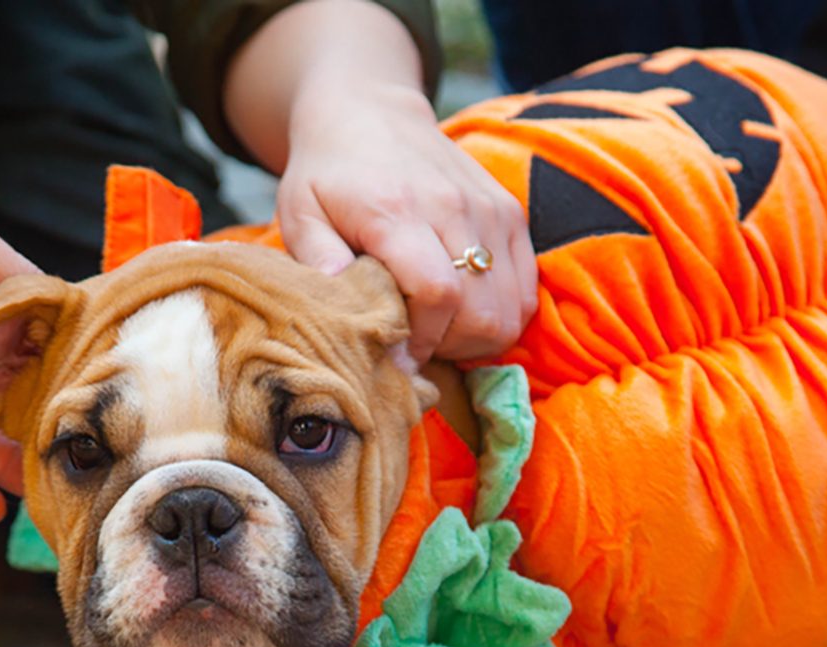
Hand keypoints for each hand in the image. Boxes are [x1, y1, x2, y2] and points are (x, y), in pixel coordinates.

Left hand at [222, 0, 536, 365]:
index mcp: (398, 211)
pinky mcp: (511, 214)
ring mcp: (490, 210)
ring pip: (510, 308)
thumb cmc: (328, 174)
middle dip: (451, 346)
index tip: (398, 356)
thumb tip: (346, 314)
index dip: (422, 341)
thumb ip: (319, 263)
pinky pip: (526, 291)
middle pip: (480, 312)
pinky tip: (466, 310)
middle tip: (419, 343)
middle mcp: (453, 208)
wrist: (370, 111)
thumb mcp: (300, 213)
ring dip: (478, 335)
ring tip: (442, 328)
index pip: (437, 295)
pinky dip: (502, 314)